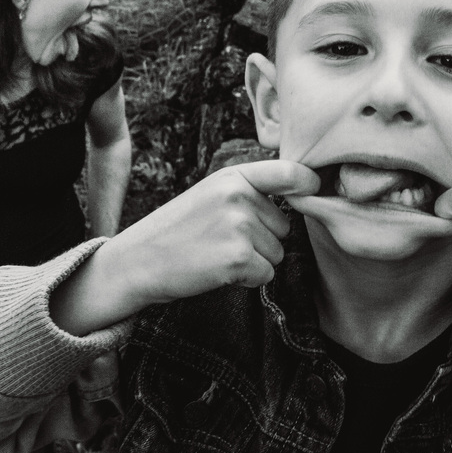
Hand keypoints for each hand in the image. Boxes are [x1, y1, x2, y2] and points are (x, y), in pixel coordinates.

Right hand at [96, 160, 320, 308]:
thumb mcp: (209, 195)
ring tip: (215, 255)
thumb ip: (248, 192)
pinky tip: (217, 272)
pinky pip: (266, 275)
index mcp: (233, 177)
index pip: (289, 171)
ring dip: (253, 262)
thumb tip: (299, 192)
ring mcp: (239, 226)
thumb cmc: (176, 232)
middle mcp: (239, 196)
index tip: (316, 187)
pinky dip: (247, 281)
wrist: (135, 262)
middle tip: (220, 241)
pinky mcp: (239, 258)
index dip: (309, 183)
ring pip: (277, 253)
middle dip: (261, 240)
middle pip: (284, 227)